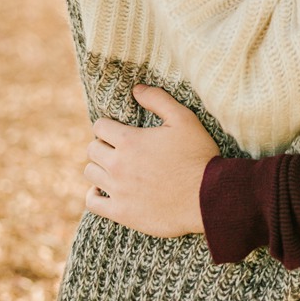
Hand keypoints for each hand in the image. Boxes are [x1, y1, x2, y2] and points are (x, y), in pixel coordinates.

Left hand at [85, 85, 216, 236]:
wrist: (209, 197)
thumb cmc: (198, 156)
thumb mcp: (185, 120)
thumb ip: (159, 100)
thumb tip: (137, 89)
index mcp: (130, 141)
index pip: (100, 127)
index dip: (109, 125)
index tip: (118, 129)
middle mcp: (118, 165)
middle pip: (92, 149)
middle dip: (103, 144)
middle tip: (119, 148)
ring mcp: (117, 190)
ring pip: (90, 173)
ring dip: (100, 167)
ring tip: (115, 167)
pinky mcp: (121, 212)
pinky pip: (92, 202)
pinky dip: (94, 194)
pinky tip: (104, 190)